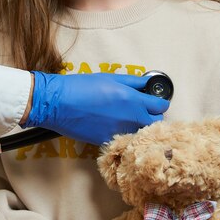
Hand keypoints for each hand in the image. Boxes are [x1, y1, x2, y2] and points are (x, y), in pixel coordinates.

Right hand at [24, 72, 168, 144]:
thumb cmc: (81, 86)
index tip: (155, 102)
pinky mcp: (108, 142)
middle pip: (156, 123)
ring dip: (140, 128)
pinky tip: (115, 128)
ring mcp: (120, 132)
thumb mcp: (110, 78)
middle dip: (153, 117)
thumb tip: (147, 84)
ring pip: (141, 134)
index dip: (159, 103)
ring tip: (129, 120)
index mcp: (133, 99)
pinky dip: (124, 136)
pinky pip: (124, 141)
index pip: (161, 106)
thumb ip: (133, 82)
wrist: (58, 103)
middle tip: (144, 111)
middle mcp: (130, 118)